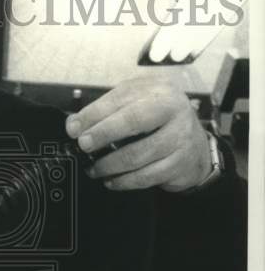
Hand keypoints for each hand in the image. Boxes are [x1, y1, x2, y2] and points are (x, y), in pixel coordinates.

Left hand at [65, 77, 210, 192]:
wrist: (196, 148)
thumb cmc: (159, 123)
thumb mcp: (137, 106)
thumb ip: (108, 111)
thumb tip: (74, 124)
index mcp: (158, 89)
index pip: (122, 96)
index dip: (94, 113)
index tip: (73, 127)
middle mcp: (173, 109)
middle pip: (134, 120)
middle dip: (103, 133)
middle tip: (83, 145)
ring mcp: (180, 136)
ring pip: (138, 154)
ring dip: (109, 164)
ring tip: (93, 169)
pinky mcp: (181, 163)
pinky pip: (146, 176)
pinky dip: (124, 181)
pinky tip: (111, 181)